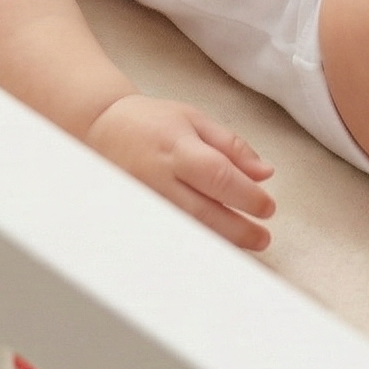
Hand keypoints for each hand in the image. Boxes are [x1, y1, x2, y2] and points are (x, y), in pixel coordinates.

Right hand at [86, 94, 276, 250]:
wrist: (101, 128)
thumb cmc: (152, 122)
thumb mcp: (196, 120)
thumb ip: (232, 146)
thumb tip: (265, 173)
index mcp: (178, 147)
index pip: (218, 177)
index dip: (247, 197)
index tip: (267, 208)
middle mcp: (159, 177)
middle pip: (204, 212)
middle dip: (239, 230)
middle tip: (263, 238)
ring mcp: (144, 200)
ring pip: (187, 230)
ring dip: (219, 242)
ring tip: (245, 245)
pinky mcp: (135, 215)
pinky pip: (169, 234)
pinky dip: (193, 244)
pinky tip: (212, 248)